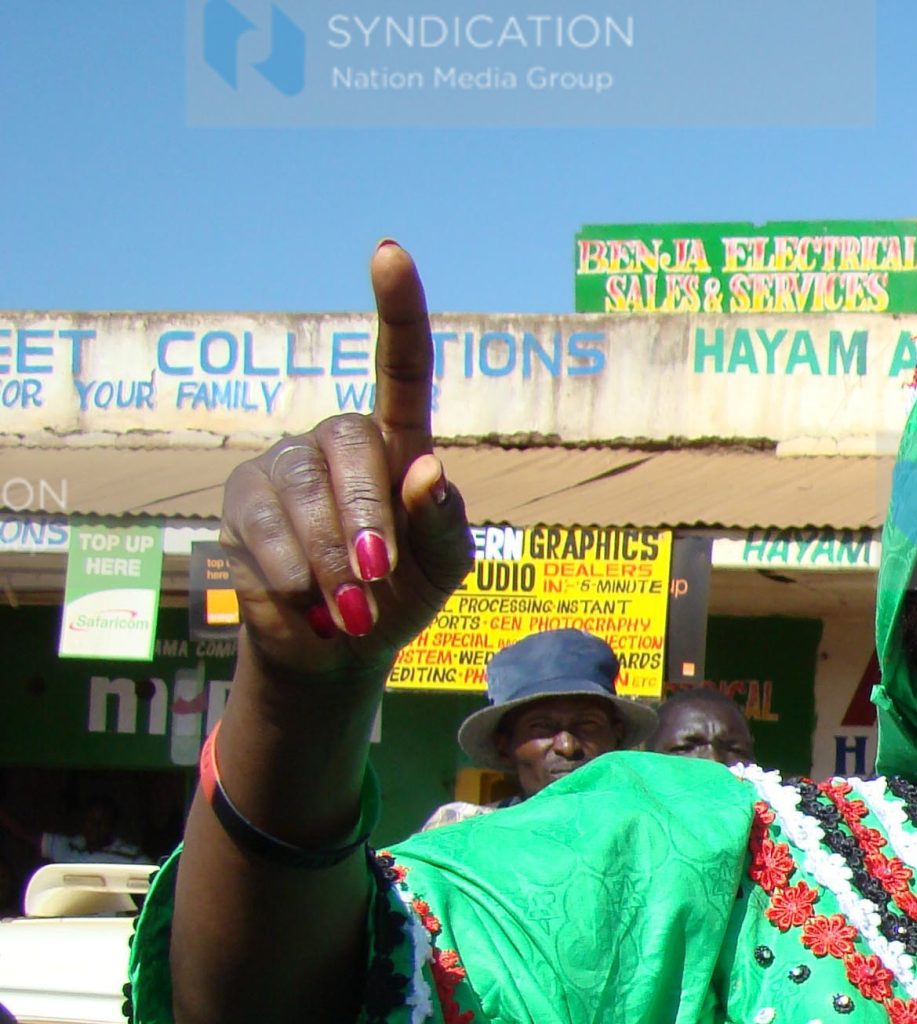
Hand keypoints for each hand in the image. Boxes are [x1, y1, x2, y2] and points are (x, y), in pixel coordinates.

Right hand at [220, 241, 475, 685]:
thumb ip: (445, 524)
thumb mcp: (444, 570)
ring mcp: (283, 465)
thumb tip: (426, 469)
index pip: (400, 367)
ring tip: (348, 608)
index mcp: (397, 445)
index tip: (391, 253)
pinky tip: (308, 604)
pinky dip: (291, 576)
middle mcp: (337, 441)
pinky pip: (262, 528)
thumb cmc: (403, 595)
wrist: (340, 648)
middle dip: (365, 519)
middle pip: (350, 447)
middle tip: (375, 579)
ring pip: (301, 492)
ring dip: (328, 560)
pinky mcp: (241, 499)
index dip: (398, 310)